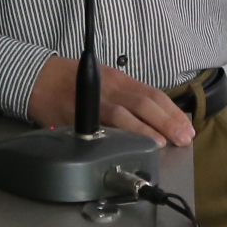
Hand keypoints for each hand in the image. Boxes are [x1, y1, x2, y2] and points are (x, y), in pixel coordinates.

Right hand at [26, 55, 194, 145]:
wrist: (40, 79)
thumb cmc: (74, 80)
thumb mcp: (106, 80)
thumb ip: (128, 96)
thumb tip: (156, 118)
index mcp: (120, 79)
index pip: (153, 94)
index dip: (172, 111)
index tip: (186, 127)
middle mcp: (110, 88)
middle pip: (143, 103)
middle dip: (166, 121)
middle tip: (183, 138)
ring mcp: (93, 102)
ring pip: (123, 114)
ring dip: (144, 130)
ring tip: (161, 143)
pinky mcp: (76, 116)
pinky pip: (97, 126)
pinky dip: (114, 137)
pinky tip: (124, 147)